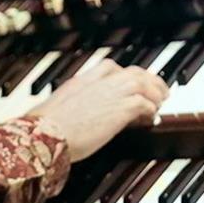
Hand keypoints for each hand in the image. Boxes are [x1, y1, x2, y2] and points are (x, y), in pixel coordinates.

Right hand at [28, 59, 168, 162]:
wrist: (44, 135)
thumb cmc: (43, 129)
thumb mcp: (56, 109)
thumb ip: (69, 106)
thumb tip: (68, 115)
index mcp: (81, 81)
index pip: (110, 67)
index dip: (125, 74)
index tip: (131, 83)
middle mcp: (98, 83)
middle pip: (132, 72)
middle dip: (148, 80)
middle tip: (157, 90)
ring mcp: (111, 94)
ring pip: (143, 84)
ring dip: (155, 93)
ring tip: (160, 102)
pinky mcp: (121, 109)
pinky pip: (145, 103)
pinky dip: (151, 109)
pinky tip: (151, 117)